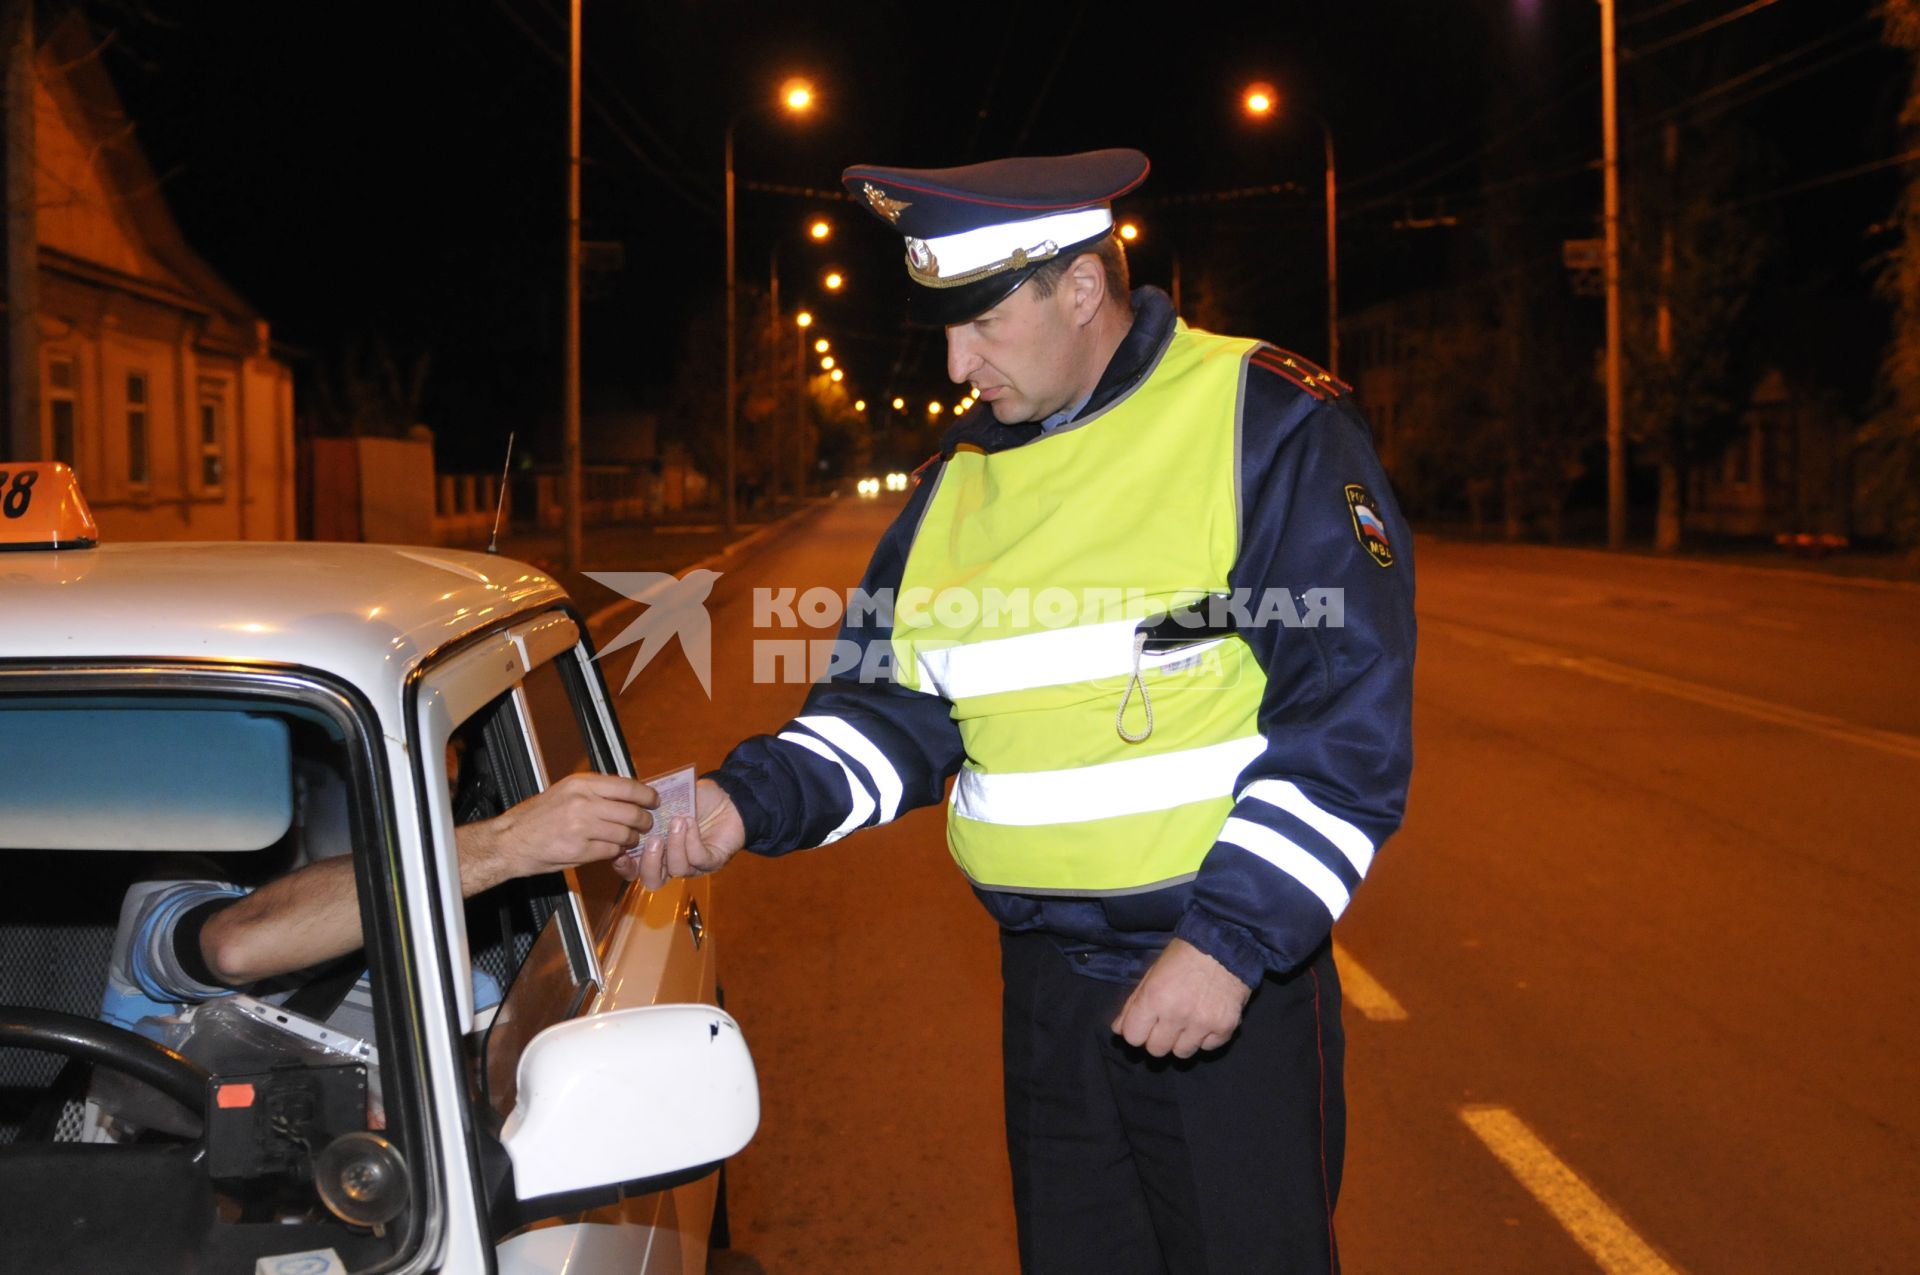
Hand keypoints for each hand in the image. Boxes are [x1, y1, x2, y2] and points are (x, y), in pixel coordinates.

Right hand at [459, 772, 656, 893]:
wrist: (509, 841)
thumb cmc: (536, 817)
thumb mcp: (565, 792)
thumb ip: (595, 791)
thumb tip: (627, 795)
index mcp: (580, 783)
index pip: (627, 786)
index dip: (647, 795)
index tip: (654, 801)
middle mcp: (582, 802)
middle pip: (631, 812)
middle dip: (644, 821)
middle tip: (646, 824)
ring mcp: (581, 827)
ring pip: (625, 833)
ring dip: (632, 839)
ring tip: (628, 839)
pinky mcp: (579, 851)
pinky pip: (612, 851)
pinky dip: (617, 852)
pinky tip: (612, 850)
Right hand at [615, 778, 745, 890]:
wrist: (729, 798)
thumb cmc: (698, 800)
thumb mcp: (668, 799)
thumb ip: (648, 805)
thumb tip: (629, 802)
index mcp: (656, 850)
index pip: (634, 869)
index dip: (624, 866)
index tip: (621, 851)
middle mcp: (672, 862)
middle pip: (653, 881)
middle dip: (649, 863)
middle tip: (653, 839)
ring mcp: (694, 865)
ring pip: (677, 869)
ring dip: (675, 844)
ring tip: (678, 820)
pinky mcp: (713, 861)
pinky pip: (699, 859)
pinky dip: (693, 841)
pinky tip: (691, 823)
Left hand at [1110, 938, 1252, 1058]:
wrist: (1226, 945)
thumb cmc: (1184, 955)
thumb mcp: (1152, 973)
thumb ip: (1133, 1004)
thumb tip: (1119, 1030)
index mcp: (1154, 998)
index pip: (1133, 1037)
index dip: (1136, 1031)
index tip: (1144, 1024)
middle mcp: (1177, 1014)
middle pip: (1156, 1050)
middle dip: (1157, 1039)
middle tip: (1166, 1023)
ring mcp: (1202, 1023)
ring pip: (1182, 1053)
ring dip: (1182, 1041)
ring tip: (1187, 1021)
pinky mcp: (1225, 1027)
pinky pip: (1208, 1047)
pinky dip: (1206, 1037)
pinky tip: (1206, 1019)